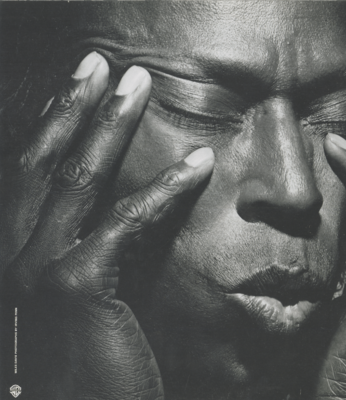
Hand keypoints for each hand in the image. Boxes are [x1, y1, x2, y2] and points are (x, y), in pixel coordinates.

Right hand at [0, 52, 214, 399]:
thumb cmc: (89, 360)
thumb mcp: (86, 293)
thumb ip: (97, 249)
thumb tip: (122, 213)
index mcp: (22, 252)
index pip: (36, 176)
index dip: (56, 127)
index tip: (81, 90)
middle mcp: (17, 253)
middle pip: (46, 161)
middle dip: (73, 107)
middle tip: (100, 64)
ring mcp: (39, 267)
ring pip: (78, 176)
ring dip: (109, 123)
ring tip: (137, 83)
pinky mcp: (77, 285)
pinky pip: (127, 220)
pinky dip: (166, 186)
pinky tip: (200, 161)